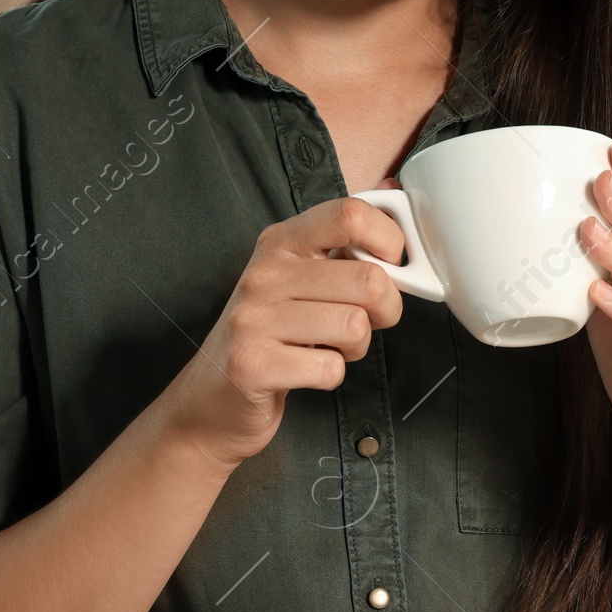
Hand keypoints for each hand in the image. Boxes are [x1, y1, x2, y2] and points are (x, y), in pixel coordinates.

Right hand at [161, 198, 406, 470]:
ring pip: (355, 325)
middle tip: (367, 321)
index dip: (389, 242)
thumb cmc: (271, 335)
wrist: (212, 399)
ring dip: (356, 347)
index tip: (391, 267)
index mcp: (282, 242)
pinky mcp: (252, 364)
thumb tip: (398, 212)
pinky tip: (307, 371)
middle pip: (368, 279)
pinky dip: (331, 376)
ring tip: (329, 347)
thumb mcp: (301, 280)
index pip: (350, 214)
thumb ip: (345, 251)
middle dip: (387, 309)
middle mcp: (265, 274)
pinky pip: (330, 368)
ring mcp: (254, 318)